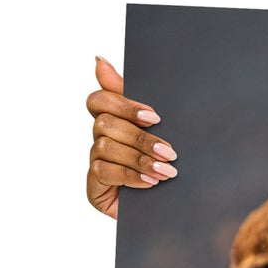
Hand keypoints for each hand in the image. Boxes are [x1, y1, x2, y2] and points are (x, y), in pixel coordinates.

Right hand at [85, 56, 177, 217]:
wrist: (174, 208)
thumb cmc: (168, 163)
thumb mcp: (163, 131)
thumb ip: (137, 99)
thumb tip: (99, 60)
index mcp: (115, 120)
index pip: (99, 100)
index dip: (123, 105)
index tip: (154, 117)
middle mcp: (100, 138)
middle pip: (105, 123)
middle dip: (140, 137)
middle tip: (170, 151)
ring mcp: (95, 162)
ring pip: (105, 147)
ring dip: (139, 159)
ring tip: (167, 171)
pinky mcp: (94, 186)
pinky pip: (103, 172)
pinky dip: (130, 176)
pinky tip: (151, 183)